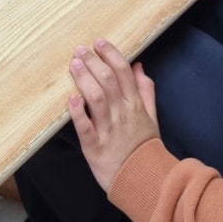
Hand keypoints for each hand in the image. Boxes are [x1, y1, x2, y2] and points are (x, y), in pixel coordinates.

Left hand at [68, 38, 159, 191]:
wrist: (144, 180)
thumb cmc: (145, 146)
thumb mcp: (152, 115)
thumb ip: (145, 89)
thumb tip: (138, 66)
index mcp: (135, 104)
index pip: (123, 71)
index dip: (111, 53)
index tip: (99, 42)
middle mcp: (121, 113)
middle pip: (107, 80)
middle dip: (93, 61)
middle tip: (80, 49)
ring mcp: (108, 130)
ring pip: (96, 98)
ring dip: (84, 79)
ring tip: (74, 64)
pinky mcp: (95, 147)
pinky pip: (85, 128)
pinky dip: (77, 113)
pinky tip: (70, 99)